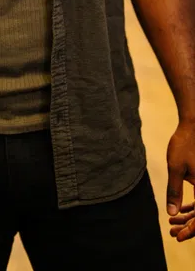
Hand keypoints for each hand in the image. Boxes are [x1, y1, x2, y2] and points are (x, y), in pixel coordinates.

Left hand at [166, 120, 194, 241]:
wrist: (193, 126)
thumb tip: (171, 214)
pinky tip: (180, 211)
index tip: (178, 237)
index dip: (191, 230)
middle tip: (173, 234)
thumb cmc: (184, 144)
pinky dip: (193, 208)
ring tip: (173, 225)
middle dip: (190, 227)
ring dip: (190, 218)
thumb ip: (174, 191)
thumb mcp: (175, 168)